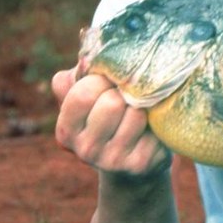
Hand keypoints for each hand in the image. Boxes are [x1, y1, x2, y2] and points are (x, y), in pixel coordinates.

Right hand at [52, 66, 171, 177]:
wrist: (132, 162)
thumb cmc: (107, 117)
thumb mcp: (86, 96)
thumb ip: (79, 75)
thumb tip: (88, 58)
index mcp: (66, 130)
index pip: (83, 93)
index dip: (100, 81)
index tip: (108, 83)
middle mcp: (85, 150)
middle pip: (112, 103)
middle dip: (124, 93)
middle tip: (127, 97)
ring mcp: (113, 161)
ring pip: (136, 114)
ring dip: (143, 107)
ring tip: (140, 112)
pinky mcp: (141, 165)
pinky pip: (155, 129)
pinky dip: (157, 121)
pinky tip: (151, 129)